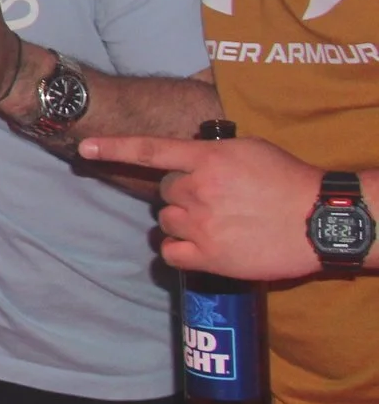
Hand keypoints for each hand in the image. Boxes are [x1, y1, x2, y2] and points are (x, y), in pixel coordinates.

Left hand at [78, 134, 326, 279]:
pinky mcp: (209, 256)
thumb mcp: (250, 150)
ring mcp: (201, 225)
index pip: (150, 150)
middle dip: (181, 194)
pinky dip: (179, 251)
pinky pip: (171, 253)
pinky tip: (200, 247)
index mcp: (208, 159)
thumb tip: (190, 158)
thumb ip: (213, 153)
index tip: (84, 147)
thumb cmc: (289, 181)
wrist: (318, 220)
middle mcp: (198, 190)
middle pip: (163, 191)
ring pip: (166, 222)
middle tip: (213, 200)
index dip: (113, 148)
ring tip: (217, 224)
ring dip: (182, 222)